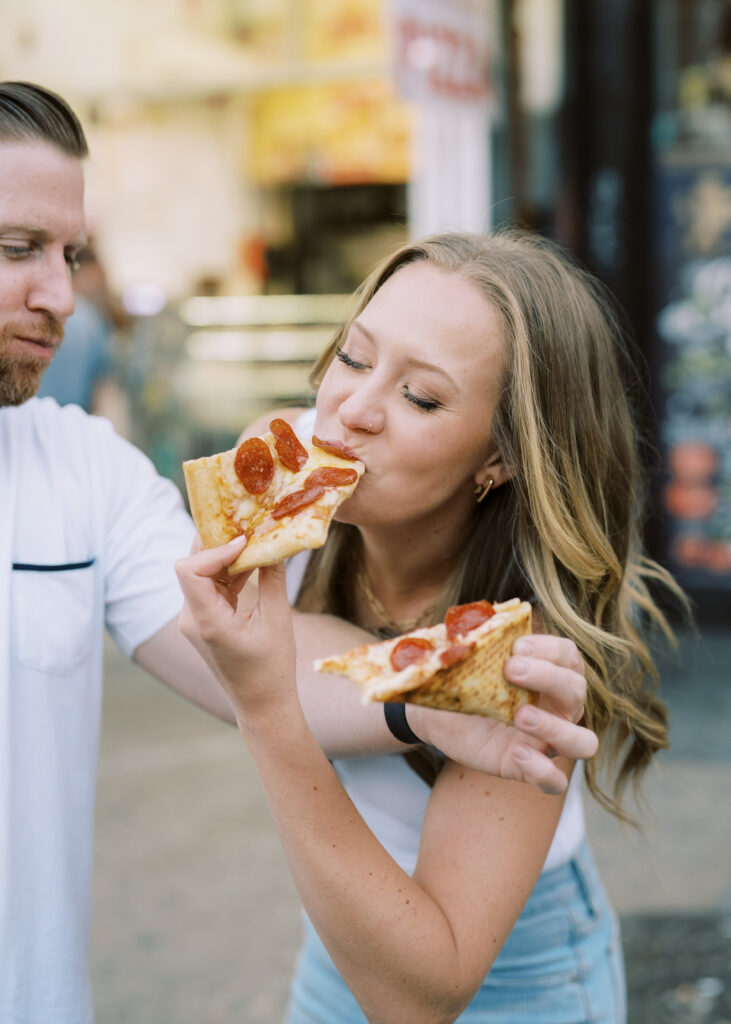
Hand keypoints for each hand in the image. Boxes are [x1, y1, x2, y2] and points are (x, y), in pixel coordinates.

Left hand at [175, 536, 296, 721]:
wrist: (261, 705)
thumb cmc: (272, 669)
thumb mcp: (277, 620)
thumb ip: (273, 578)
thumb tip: (274, 541)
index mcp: (206, 621)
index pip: (189, 570)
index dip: (213, 549)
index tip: (245, 543)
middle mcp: (191, 618)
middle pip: (191, 565)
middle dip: (218, 543)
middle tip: (248, 527)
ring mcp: (194, 619)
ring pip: (201, 572)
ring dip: (226, 557)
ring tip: (255, 542)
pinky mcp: (203, 620)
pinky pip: (210, 585)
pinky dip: (229, 571)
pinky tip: (252, 563)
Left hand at [408, 634, 596, 794]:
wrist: (436, 710)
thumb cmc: (461, 677)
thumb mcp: (465, 657)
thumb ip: (472, 638)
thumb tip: (468, 627)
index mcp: (548, 672)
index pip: (569, 655)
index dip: (549, 648)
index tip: (516, 645)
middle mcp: (557, 706)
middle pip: (577, 691)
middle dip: (548, 677)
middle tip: (511, 670)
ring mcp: (545, 740)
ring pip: (584, 742)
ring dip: (557, 728)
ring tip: (521, 716)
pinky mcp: (526, 767)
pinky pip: (554, 781)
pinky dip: (543, 771)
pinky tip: (519, 753)